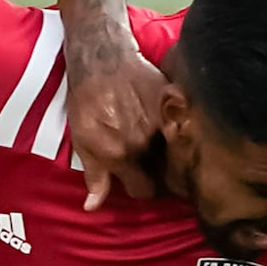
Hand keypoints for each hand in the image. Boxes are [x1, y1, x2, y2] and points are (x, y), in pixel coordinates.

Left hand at [63, 20, 166, 208]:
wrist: (102, 58)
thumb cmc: (86, 100)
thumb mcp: (82, 140)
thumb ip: (94, 176)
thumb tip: (92, 207)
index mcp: (122, 155)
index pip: (144, 190)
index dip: (141, 187)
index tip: (139, 178)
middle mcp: (145, 142)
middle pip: (164, 174)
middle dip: (158, 172)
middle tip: (150, 160)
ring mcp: (162, 122)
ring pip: (176, 151)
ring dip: (170, 151)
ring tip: (159, 141)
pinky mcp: (174, 102)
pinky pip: (184, 125)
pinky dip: (179, 128)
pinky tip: (170, 123)